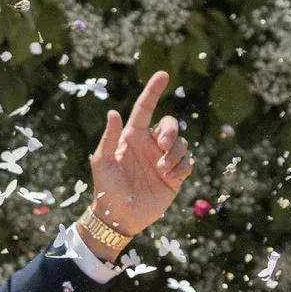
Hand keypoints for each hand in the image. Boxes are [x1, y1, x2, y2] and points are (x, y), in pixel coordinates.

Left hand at [89, 69, 191, 235]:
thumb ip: (109, 138)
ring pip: (181, 143)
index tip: (163, 75)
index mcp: (132, 137)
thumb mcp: (103, 162)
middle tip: (162, 144)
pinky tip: (170, 177)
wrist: (118, 217)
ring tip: (161, 170)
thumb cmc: (106, 189)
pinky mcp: (174, 176)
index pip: (145, 108)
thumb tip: (113, 112)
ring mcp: (163, 160)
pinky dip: (182, 167)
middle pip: (169, 124)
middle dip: (170, 130)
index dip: (153, 91)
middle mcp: (149, 145)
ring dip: (174, 154)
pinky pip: (187, 162)